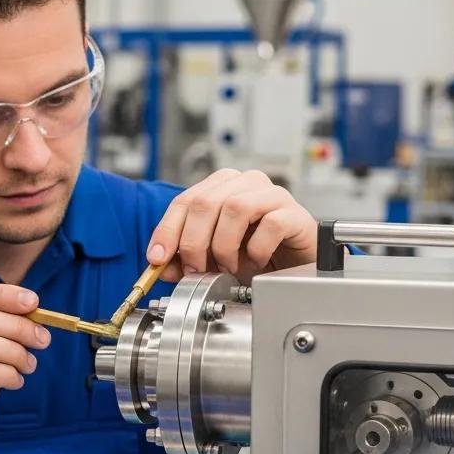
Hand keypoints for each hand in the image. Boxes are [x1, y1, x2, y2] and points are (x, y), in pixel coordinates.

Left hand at [146, 169, 316, 282]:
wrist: (293, 264)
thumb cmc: (253, 255)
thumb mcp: (211, 258)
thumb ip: (184, 259)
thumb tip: (162, 265)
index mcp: (220, 186)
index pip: (183, 201)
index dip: (167, 231)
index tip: (158, 258)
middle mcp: (245, 183)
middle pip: (205, 203)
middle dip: (194, 243)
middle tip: (196, 270)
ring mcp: (272, 195)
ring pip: (236, 208)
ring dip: (224, 245)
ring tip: (228, 265)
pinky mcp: (295, 213)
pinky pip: (271, 224)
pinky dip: (257, 248)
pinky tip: (256, 261)